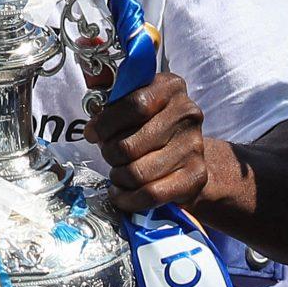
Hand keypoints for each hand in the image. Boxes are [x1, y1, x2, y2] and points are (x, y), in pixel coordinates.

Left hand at [88, 72, 210, 213]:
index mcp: (170, 88)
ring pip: (136, 172)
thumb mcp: (133, 103)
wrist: (188, 155)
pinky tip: (122, 193)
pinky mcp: (195, 176)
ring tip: (118, 173)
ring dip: (118, 177)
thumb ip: (110, 100)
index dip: (106, 123)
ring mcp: (194, 146)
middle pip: (129, 145)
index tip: (93, 134)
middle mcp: (187, 114)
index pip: (134, 104)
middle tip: (110, 156)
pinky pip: (150, 194)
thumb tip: (92, 119)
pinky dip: (128, 199)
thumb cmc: (151, 127)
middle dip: (110, 154)